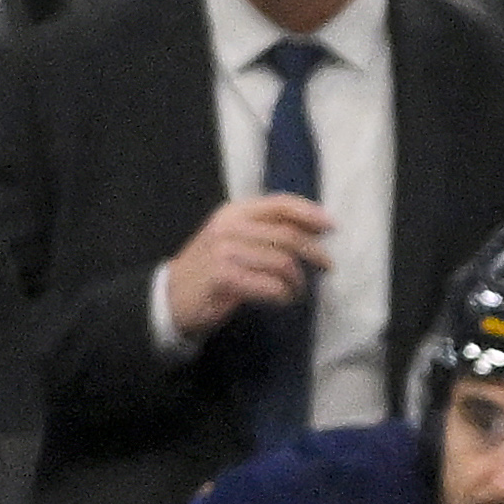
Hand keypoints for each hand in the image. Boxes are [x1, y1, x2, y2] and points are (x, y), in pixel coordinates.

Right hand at [164, 192, 331, 340]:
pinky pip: (271, 286)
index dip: (309, 213)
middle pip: (288, 235)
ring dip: (297, 281)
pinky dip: (284, 295)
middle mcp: (229, 226)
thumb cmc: (211, 268)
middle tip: (328, 266)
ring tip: (295, 290)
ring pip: (283, 263)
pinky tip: (282, 299)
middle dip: (315, 251)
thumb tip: (314, 228)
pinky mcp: (224, 277)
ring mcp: (224, 251)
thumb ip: (266, 230)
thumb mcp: (234, 238)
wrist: (171, 296)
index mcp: (234, 212)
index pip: (279, 204)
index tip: (332, 227)